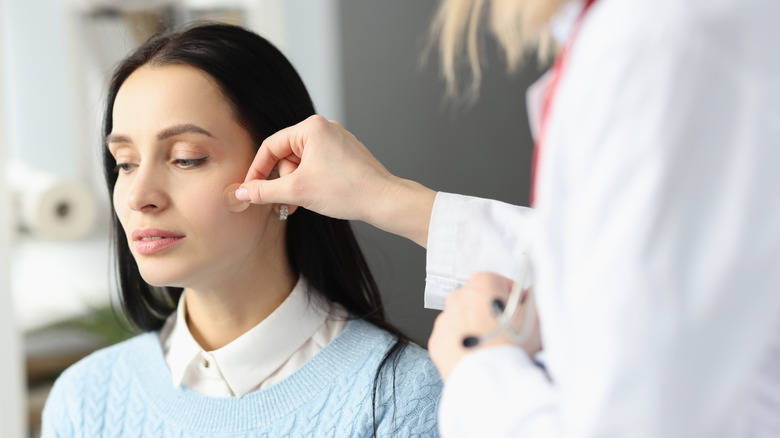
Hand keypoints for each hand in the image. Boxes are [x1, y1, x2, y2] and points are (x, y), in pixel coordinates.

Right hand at [239, 115, 436, 246]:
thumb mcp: (297, 191)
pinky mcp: (346, 154)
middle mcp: (325, 128)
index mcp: (312, 127)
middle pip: (287, 155)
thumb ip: (264, 191)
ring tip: (305, 203)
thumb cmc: (346, 191)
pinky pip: (318, 166)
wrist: (384, 201)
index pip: (271, 146)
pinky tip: (319, 198)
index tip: (250, 191)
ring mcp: (337, 141)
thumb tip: (240, 193)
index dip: (257, 170)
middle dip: (285, 182)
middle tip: (289, 203)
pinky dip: (312, 183)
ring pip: (302, 163)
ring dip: (298, 185)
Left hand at [428, 272, 541, 380]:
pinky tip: (477, 357)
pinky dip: (463, 346)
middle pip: (480, 302)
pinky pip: (452, 340)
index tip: (519, 315)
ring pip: (465, 321)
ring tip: (493, 349)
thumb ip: (535, 298)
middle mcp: (459, 297)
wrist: (489, 378)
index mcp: (482, 283)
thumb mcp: (536, 316)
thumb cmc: (512, 345)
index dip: (514, 301)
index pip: (502, 284)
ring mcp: (445, 320)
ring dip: (477, 330)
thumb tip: (533, 294)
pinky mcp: (437, 342)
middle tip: (507, 335)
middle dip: (493, 314)